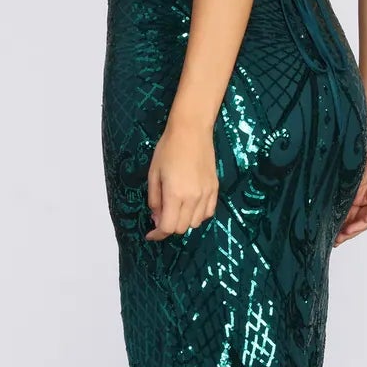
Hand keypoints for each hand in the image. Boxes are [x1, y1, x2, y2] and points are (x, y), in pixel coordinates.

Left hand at [146, 116, 218, 239]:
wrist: (192, 131)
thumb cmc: (168, 149)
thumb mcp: (153, 174)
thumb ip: (154, 200)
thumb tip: (156, 218)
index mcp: (175, 194)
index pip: (167, 227)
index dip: (157, 234)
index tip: (151, 235)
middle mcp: (193, 198)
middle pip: (182, 228)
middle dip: (169, 227)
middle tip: (160, 216)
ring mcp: (206, 194)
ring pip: (196, 223)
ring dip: (184, 221)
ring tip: (176, 209)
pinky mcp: (215, 188)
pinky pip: (208, 212)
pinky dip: (198, 215)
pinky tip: (190, 206)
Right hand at [335, 130, 366, 244]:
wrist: (364, 126)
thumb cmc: (348, 144)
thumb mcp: (336, 173)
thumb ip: (330, 189)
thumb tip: (311, 206)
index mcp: (354, 191)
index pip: (349, 215)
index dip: (341, 227)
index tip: (330, 237)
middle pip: (360, 218)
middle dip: (349, 230)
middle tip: (338, 239)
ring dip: (361, 224)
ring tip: (348, 231)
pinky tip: (366, 217)